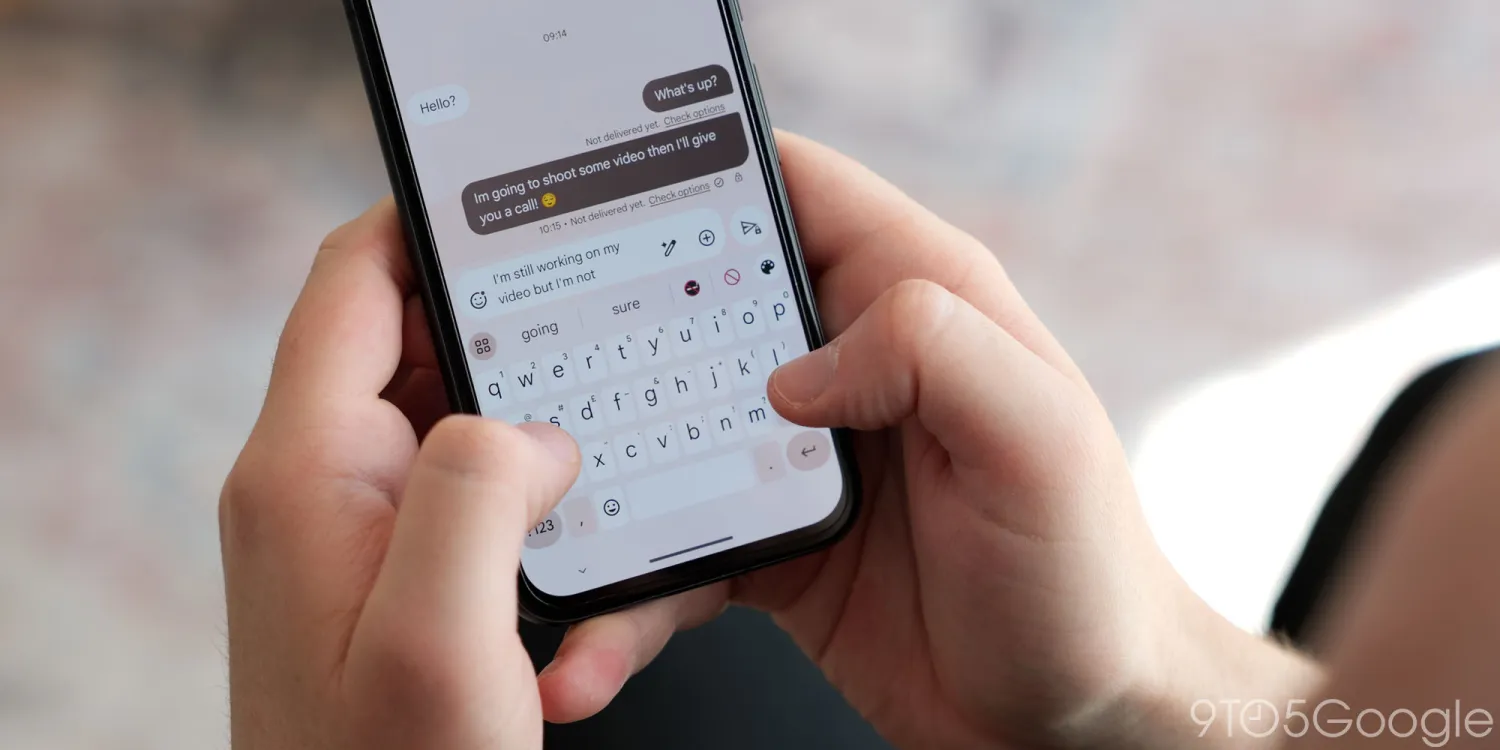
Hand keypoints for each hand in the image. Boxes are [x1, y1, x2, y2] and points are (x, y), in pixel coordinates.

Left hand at [219, 203, 717, 748]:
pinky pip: (469, 494)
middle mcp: (323, 484)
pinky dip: (530, 501)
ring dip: (533, 432)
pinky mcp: (396, 572)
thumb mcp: (442, 634)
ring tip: (598, 465)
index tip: (524, 210)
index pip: (354, 280)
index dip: (432, 224)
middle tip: (603, 336)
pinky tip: (577, 550)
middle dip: (515, 336)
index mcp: (309, 466)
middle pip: (417, 342)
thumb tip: (535, 431)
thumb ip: (479, 488)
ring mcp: (357, 529)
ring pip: (456, 419)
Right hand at [546, 134, 1320, 748]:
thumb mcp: (1038, 439)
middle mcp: (848, 367)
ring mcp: (798, 459)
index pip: (796, 191)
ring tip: (532, 526)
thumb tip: (793, 369)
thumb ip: (931, 353)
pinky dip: (625, 600)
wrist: (1070, 724)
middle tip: (525, 363)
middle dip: (604, 325)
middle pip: (697, 304)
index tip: (603, 189)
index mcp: (914, 302)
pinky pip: (673, 554)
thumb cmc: (1085, 575)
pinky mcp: (770, 547)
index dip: (703, 171)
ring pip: (663, 433)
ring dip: (596, 479)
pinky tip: (592, 646)